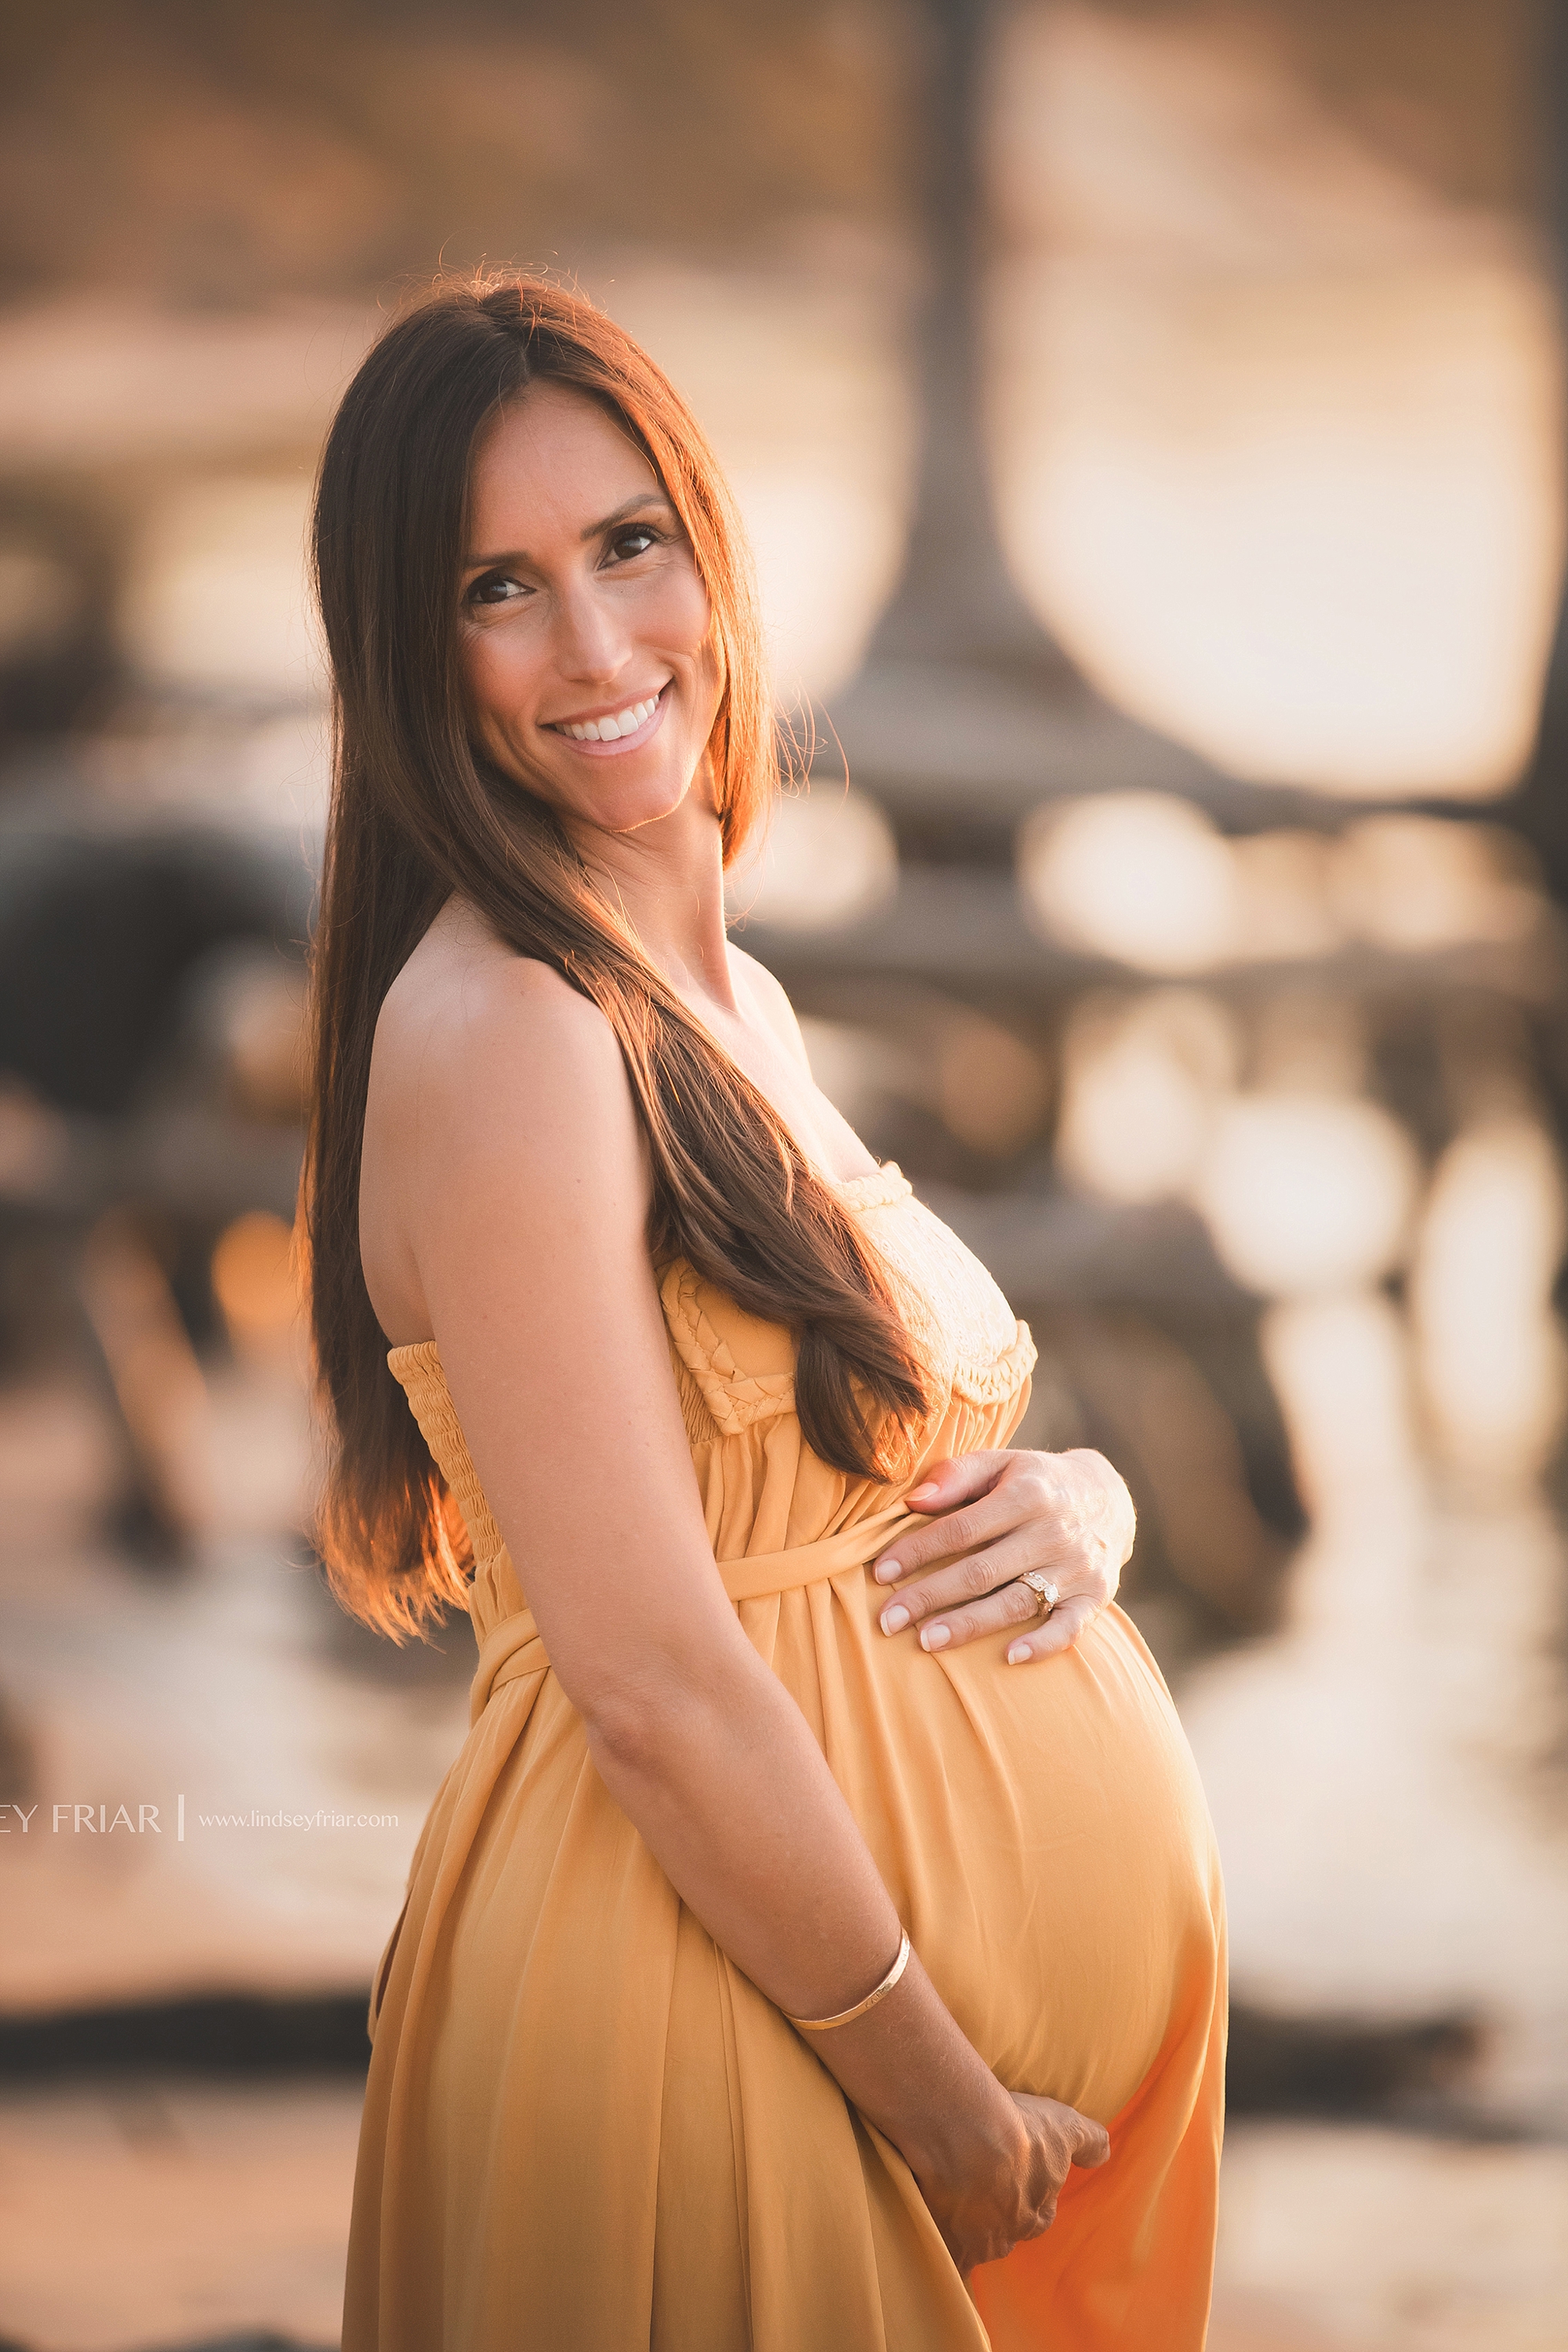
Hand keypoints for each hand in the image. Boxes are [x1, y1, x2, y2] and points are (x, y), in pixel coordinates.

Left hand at [872, 1449, 1133, 1664]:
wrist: (1109, 1497)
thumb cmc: (1036, 1481)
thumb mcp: (1002, 1462)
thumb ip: (957, 1475)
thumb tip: (913, 1501)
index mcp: (1025, 1494)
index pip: (960, 1528)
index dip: (917, 1551)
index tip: (880, 1573)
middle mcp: (1052, 1531)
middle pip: (981, 1571)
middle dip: (930, 1596)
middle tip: (887, 1621)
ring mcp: (1075, 1567)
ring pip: (1016, 1601)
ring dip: (970, 1625)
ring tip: (926, 1641)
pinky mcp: (1095, 1596)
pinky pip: (1070, 1626)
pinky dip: (1042, 1644)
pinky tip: (1010, 1657)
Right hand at [914, 2090, 1110, 2274]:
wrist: (968, 2138)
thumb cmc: (1020, 2132)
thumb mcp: (1064, 2128)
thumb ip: (1087, 2142)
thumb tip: (1104, 2155)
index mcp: (1036, 2212)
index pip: (1041, 2215)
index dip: (1035, 2199)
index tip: (1025, 2180)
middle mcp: (1007, 2234)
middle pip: (1007, 2233)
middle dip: (1001, 2218)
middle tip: (987, 2193)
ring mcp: (973, 2242)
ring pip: (973, 2245)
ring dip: (968, 2230)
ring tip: (955, 2205)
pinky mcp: (943, 2240)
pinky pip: (942, 2254)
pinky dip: (940, 2246)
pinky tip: (934, 2232)